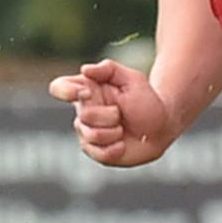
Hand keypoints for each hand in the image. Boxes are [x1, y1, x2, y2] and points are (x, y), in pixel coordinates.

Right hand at [49, 59, 175, 167]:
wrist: (162, 128)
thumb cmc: (146, 101)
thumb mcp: (132, 79)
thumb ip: (109, 69)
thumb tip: (85, 69)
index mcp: (87, 91)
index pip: (59, 87)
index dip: (66, 91)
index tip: (87, 92)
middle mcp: (83, 112)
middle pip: (83, 115)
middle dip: (109, 115)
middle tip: (122, 113)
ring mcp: (88, 133)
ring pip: (91, 135)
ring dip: (114, 132)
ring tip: (124, 128)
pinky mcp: (96, 152)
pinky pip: (97, 154)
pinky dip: (114, 149)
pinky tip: (123, 144)